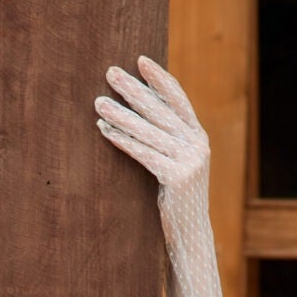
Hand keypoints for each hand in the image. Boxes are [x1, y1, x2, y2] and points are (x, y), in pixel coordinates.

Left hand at [95, 55, 209, 207]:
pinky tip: (104, 129)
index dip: (159, 78)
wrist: (191, 235)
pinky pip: (143, 153)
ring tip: (98, 101)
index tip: (140, 60)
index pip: (178, 98)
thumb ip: (169, 140)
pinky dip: (122, 139)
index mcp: (198, 136)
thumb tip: (143, 110)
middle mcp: (197, 144)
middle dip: (133, 89)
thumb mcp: (179, 163)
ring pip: (149, 130)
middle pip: (160, 109)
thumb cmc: (177, 199)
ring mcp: (189, 160)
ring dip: (120, 114)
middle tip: (110, 72)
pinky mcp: (177, 177)